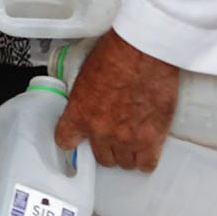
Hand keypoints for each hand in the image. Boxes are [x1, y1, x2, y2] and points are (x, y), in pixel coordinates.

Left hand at [54, 29, 178, 169]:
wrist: (144, 52)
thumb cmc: (118, 54)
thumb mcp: (87, 74)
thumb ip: (86, 96)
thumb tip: (89, 100)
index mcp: (79, 113)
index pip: (65, 140)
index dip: (74, 140)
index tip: (79, 140)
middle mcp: (100, 130)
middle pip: (101, 157)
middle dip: (107, 148)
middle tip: (115, 136)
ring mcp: (126, 137)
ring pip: (124, 162)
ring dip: (128, 153)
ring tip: (133, 141)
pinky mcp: (150, 138)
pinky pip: (147, 163)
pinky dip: (147, 158)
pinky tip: (147, 149)